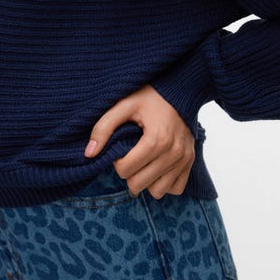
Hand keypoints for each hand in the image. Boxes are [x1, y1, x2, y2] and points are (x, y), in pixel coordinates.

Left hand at [85, 84, 195, 198]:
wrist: (180, 88)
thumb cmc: (149, 95)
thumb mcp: (124, 104)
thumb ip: (104, 127)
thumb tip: (88, 154)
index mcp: (156, 139)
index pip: (125, 170)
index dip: (117, 160)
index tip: (122, 146)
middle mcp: (173, 152)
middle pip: (138, 184)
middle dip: (129, 171)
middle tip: (131, 153)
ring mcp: (184, 158)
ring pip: (157, 192)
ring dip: (146, 180)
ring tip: (144, 161)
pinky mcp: (191, 161)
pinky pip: (175, 189)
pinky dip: (164, 182)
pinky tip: (157, 166)